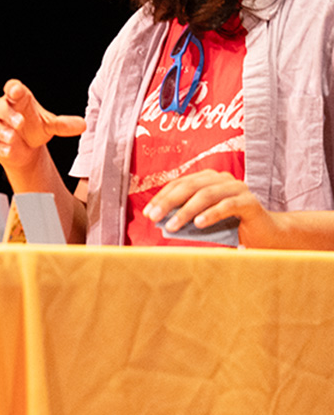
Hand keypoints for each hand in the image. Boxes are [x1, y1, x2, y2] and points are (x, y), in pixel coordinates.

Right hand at [0, 79, 85, 169]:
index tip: (15, 90)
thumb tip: (83, 125)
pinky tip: (8, 150)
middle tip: (20, 122)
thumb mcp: (50, 126)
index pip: (12, 88)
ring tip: (13, 138)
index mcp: (18, 100)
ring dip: (1, 130)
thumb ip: (64, 125)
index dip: (12, 88)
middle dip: (8, 113)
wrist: (25, 149)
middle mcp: (3, 110)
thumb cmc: (34, 129)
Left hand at [144, 170, 275, 244]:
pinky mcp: (250, 202)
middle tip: (154, 218)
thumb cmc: (231, 227)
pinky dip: (211, 214)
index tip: (147, 213)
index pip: (179, 184)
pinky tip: (199, 224)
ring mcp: (237, 188)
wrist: (267, 235)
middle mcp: (222, 179)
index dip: (162, 197)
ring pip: (206, 195)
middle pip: (190, 187)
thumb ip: (187, 217)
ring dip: (186, 211)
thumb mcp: (204, 220)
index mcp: (208, 179)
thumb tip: (161, 221)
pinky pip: (227, 206)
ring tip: (172, 226)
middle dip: (168, 202)